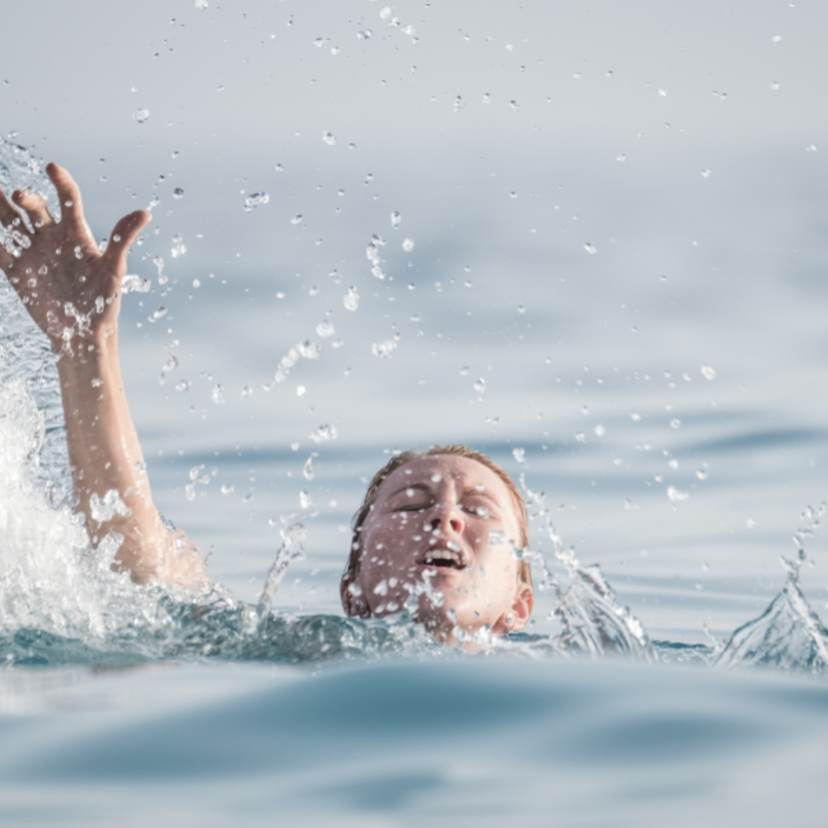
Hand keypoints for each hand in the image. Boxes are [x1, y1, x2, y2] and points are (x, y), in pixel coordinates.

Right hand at [0, 163, 149, 352]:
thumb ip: (122, 240)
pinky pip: (0, 251)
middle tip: (18, 195)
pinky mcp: (17, 271)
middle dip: (27, 199)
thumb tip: (145, 213)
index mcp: (76, 233)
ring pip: (10, 222)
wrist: (84, 333)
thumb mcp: (115, 270)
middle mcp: (52, 238)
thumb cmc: (104, 301)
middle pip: (35, 208)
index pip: (68, 200)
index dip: (61, 182)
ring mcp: (33, 253)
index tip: (52, 167)